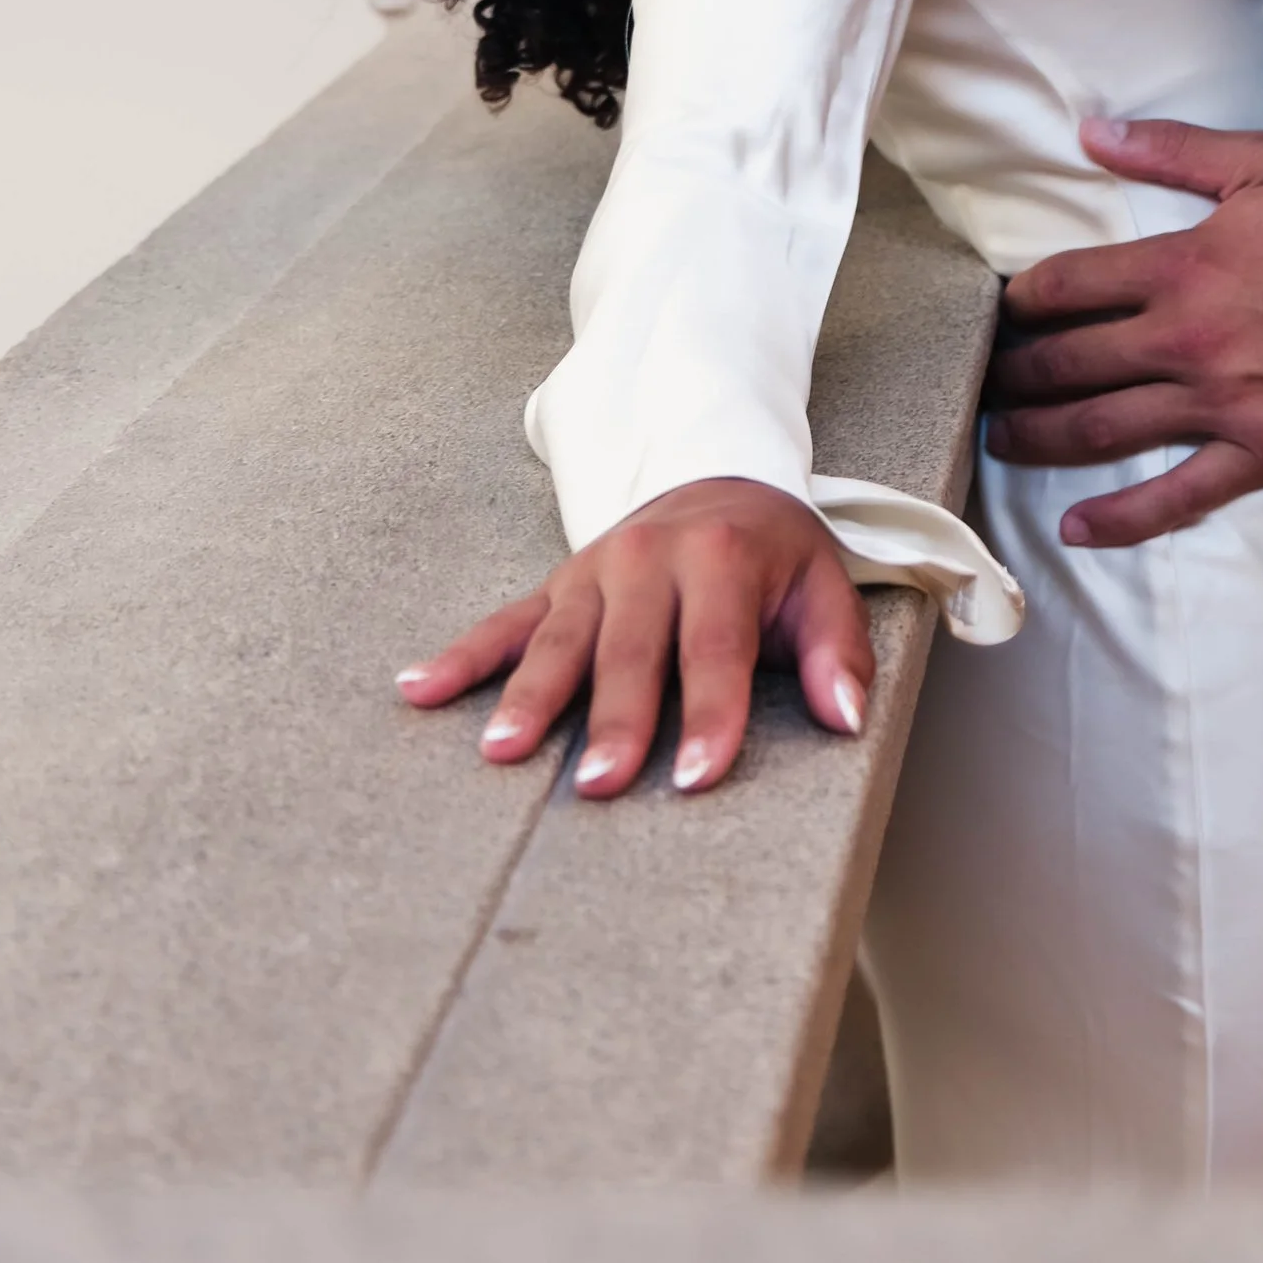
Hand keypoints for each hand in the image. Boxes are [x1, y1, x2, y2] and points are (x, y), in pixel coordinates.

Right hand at [395, 475, 870, 797]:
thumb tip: (845, 718)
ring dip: (529, 696)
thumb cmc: (774, 554)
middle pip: (631, 649)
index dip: (711, 713)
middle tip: (598, 786)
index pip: (717, 646)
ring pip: (558, 638)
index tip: (698, 777)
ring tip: (500, 751)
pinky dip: (461, 655)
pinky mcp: (557, 585)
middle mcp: (650, 558)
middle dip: (615, 718)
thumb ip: (837, 652)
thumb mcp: (824, 585)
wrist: (722, 476)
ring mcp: (594, 571)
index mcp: (721, 558)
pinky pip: (503, 622)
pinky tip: (417, 689)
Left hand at [982, 116, 1262, 544]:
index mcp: (1177, 268)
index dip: (1023, 297)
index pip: (1069, 286)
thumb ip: (1170, 149)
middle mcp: (1182, 342)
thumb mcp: (1260, 163)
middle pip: (1071, 364)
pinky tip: (1076, 529)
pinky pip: (1176, 496)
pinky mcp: (1255, 454)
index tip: (1004, 307)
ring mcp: (1216, 405)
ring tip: (1001, 439)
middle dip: (1016, 373)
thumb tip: (1092, 130)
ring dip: (1042, 436)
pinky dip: (1122, 518)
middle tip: (984, 380)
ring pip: (1104, 429)